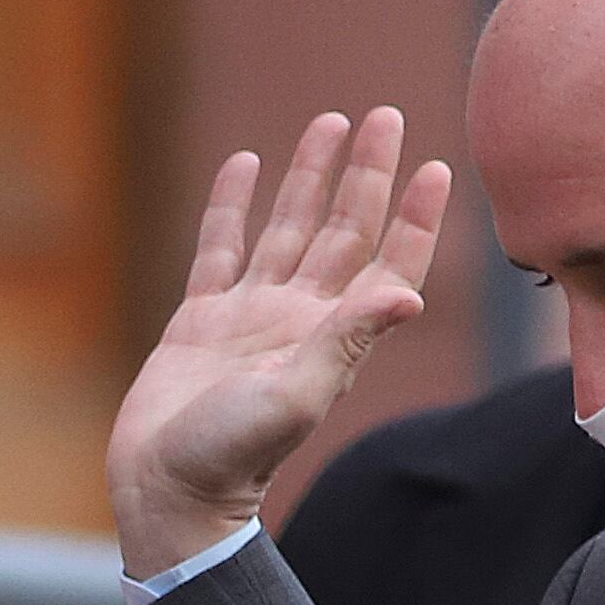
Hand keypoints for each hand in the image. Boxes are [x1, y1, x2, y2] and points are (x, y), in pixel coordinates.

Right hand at [107, 107, 451, 576]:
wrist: (169, 487)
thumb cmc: (234, 453)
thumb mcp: (297, 394)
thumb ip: (347, 338)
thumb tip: (407, 291)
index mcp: (331, 335)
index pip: (385, 262)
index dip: (414, 218)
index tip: (435, 166)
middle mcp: (298, 318)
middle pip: (342, 230)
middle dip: (366, 175)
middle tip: (385, 117)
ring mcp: (249, 315)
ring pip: (286, 229)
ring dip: (308, 178)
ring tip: (327, 124)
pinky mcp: (200, 320)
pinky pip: (219, 248)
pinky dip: (232, 206)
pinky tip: (244, 166)